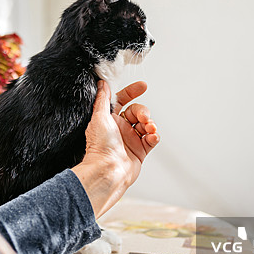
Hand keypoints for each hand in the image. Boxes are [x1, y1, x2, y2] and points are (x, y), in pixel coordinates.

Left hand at [72, 80, 159, 217]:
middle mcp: (120, 128)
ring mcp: (131, 139)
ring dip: (150, 123)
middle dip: (143, 112)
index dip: (132, 92)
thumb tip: (102, 83)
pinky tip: (152, 136)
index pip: (122, 100)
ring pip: (146, 124)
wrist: (108, 170)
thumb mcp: (99, 116)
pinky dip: (154, 136)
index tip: (142, 86)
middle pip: (137, 111)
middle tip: (143, 118)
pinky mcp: (140, 151)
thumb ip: (103, 98)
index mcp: (110, 119)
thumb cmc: (100, 146)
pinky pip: (152, 139)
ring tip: (149, 128)